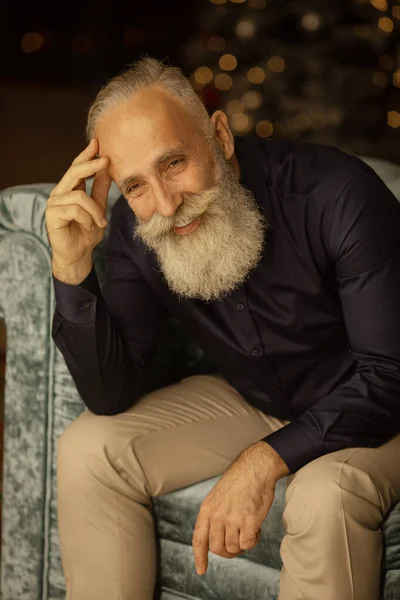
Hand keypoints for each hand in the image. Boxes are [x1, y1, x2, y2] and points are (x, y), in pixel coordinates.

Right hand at [45, 138, 111, 267]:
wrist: (79, 255)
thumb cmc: (87, 233)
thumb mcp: (99, 208)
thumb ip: (100, 190)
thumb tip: (107, 169)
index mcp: (70, 190)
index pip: (76, 168)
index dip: (86, 155)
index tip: (97, 143)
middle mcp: (59, 193)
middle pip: (74, 172)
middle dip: (91, 165)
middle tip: (106, 160)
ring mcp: (54, 204)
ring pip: (79, 196)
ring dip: (95, 210)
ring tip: (101, 222)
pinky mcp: (53, 215)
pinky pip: (75, 210)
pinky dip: (88, 219)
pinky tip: (90, 227)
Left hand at [192, 441, 288, 575]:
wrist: (255, 468)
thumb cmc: (240, 481)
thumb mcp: (218, 496)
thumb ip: (215, 515)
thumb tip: (218, 537)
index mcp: (207, 509)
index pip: (199, 539)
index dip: (199, 557)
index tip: (201, 570)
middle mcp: (216, 516)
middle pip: (217, 548)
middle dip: (228, 551)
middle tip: (238, 542)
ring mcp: (232, 520)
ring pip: (233, 548)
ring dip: (242, 544)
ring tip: (248, 528)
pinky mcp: (248, 522)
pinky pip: (247, 544)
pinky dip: (253, 540)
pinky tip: (256, 528)